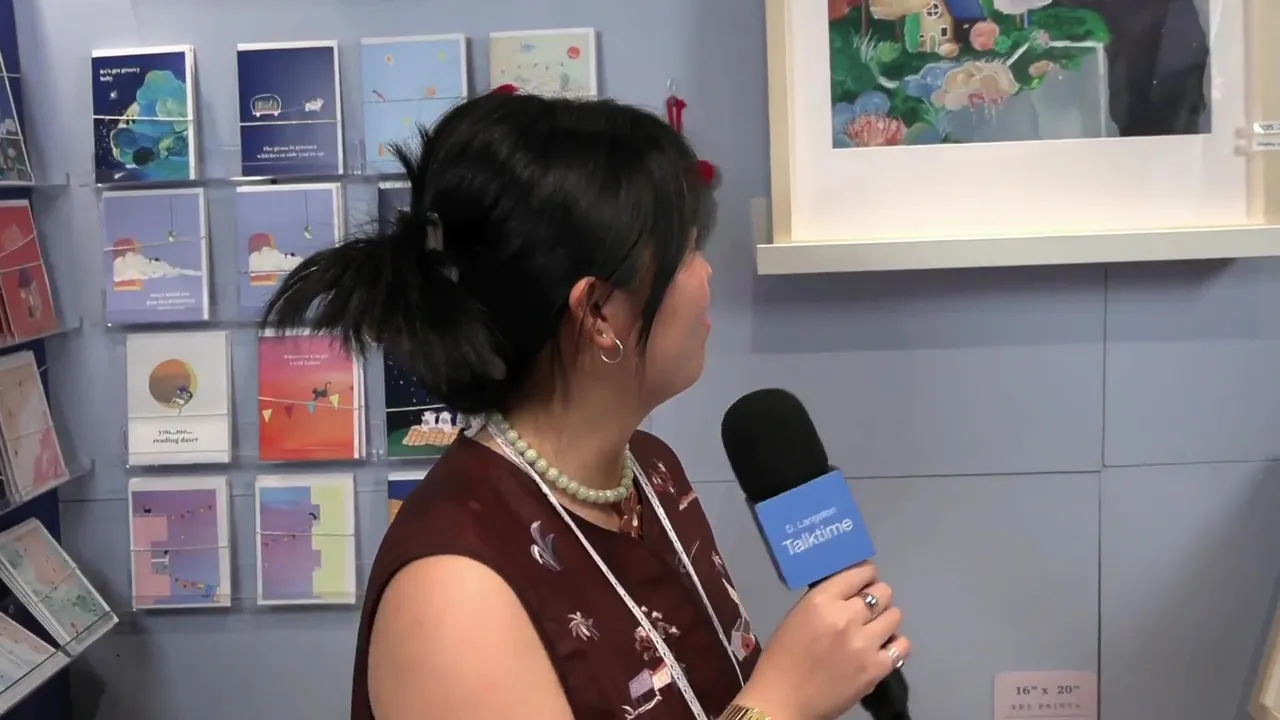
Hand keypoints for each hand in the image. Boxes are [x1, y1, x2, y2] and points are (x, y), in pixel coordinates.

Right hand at [734, 564, 909, 719]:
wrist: (783, 701)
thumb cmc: (782, 658)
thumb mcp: (798, 617)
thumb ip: (826, 601)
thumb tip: (850, 591)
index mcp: (821, 601)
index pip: (859, 573)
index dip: (866, 574)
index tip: (865, 581)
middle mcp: (846, 617)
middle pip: (883, 592)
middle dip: (876, 597)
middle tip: (868, 609)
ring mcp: (864, 644)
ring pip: (895, 615)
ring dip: (885, 619)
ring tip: (874, 629)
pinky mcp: (876, 669)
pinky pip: (902, 646)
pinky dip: (895, 645)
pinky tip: (882, 648)